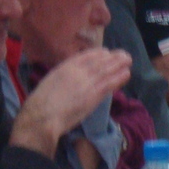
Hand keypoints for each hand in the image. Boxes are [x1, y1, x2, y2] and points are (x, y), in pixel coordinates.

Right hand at [11, 47, 131, 157]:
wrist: (42, 116)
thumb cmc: (40, 103)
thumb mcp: (49, 81)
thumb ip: (61, 77)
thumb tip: (67, 77)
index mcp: (65, 67)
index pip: (86, 56)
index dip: (98, 54)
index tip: (105, 52)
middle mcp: (78, 71)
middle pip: (99, 61)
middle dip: (112, 57)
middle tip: (123, 54)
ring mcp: (87, 83)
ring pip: (106, 70)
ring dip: (119, 64)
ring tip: (128, 60)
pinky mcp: (93, 96)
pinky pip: (109, 84)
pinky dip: (119, 78)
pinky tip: (126, 74)